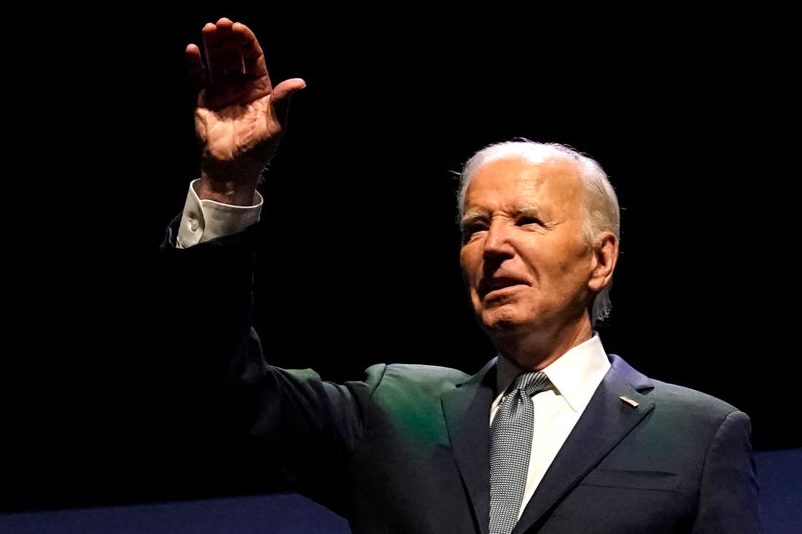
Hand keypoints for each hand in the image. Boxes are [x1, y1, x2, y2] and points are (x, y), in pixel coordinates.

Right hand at [186, 18, 304, 203]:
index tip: (238, 28)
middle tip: (222, 23)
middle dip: (228, 38)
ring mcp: (221, 90)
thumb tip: (300, 82)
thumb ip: (283, 100)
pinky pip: (198, 76)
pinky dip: (194, 63)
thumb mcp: (275, 124)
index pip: (253, 57)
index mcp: (259, 87)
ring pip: (216, 61)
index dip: (246, 41)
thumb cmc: (257, 148)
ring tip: (208, 28)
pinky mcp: (204, 98)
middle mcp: (240, 84)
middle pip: (233, 54)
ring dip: (212, 44)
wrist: (232, 166)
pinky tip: (193, 49)